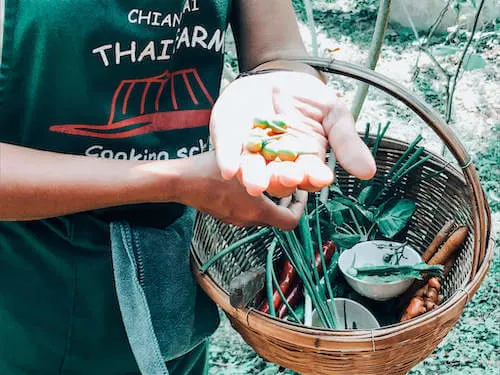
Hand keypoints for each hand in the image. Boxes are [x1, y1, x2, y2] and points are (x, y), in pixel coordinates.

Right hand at [174, 151, 306, 229]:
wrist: (180, 182)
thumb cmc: (211, 169)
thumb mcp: (243, 160)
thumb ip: (267, 163)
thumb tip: (288, 161)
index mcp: (257, 210)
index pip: (291, 222)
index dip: (300, 208)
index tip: (299, 192)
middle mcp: (248, 220)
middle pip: (278, 218)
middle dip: (285, 201)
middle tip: (286, 182)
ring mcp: (235, 220)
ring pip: (263, 215)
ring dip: (270, 200)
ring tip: (267, 178)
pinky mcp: (225, 216)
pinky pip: (247, 212)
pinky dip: (254, 201)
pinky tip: (247, 182)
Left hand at [210, 71, 375, 196]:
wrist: (277, 74)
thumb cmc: (308, 99)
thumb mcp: (333, 114)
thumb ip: (346, 141)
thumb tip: (369, 173)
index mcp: (304, 162)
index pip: (310, 175)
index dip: (315, 176)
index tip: (322, 176)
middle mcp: (277, 164)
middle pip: (280, 179)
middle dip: (284, 178)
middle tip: (289, 176)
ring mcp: (252, 154)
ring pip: (252, 172)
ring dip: (254, 178)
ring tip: (256, 185)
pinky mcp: (229, 140)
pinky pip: (227, 153)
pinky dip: (228, 160)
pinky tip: (229, 170)